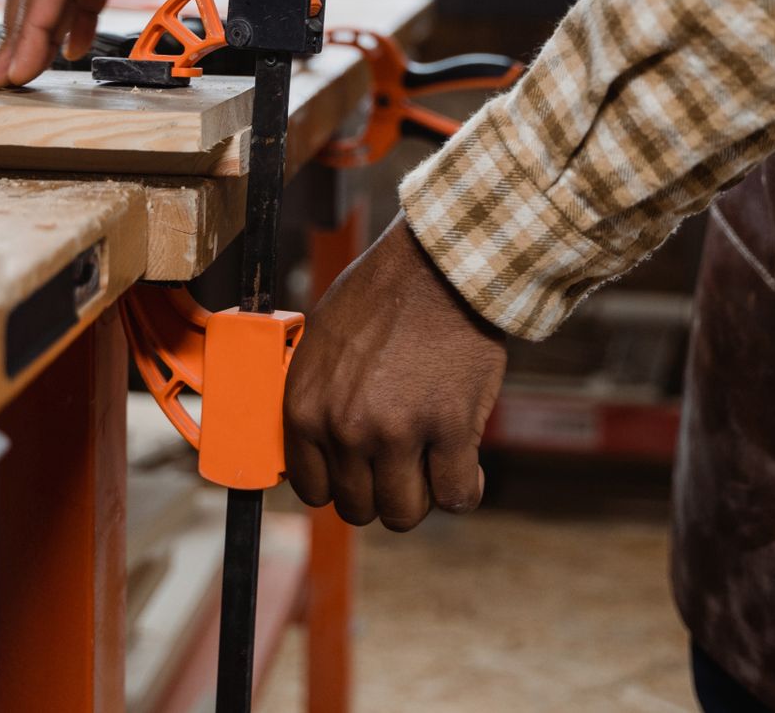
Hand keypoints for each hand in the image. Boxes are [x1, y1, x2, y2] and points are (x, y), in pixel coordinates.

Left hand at [284, 215, 507, 530]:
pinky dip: (464, 489)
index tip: (363, 471)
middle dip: (383, 491)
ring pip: (404, 513)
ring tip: (434, 464)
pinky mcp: (450, 428)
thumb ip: (317, 396)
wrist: (440, 261)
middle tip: (405, 462)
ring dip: (422, 496)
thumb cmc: (384, 292)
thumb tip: (321, 446)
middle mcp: (344, 426)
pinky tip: (468, 467)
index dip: (342, 484)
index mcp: (305, 405)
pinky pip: (455, 496)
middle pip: (359, 508)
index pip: (313, 489)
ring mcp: (397, 431)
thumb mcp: (323, 340)